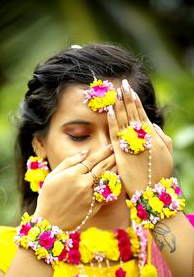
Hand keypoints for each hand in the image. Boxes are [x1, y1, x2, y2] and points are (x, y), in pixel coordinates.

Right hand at [35, 144, 114, 229]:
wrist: (49, 221)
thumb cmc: (48, 196)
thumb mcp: (53, 176)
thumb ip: (69, 162)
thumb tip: (85, 152)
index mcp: (73, 174)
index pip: (92, 160)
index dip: (103, 152)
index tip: (110, 147)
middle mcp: (83, 184)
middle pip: (102, 167)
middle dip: (112, 158)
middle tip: (119, 151)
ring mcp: (90, 196)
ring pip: (107, 180)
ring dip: (115, 170)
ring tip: (121, 163)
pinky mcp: (94, 207)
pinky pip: (107, 194)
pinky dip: (113, 186)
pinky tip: (117, 180)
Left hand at [108, 80, 172, 196]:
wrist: (150, 192)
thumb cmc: (159, 174)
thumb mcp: (167, 154)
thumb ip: (162, 138)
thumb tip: (152, 124)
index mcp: (153, 136)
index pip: (142, 115)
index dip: (136, 102)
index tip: (131, 91)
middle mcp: (141, 137)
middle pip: (132, 113)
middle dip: (127, 98)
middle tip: (122, 84)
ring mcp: (130, 144)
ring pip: (123, 120)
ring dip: (119, 105)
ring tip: (115, 92)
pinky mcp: (120, 152)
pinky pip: (115, 134)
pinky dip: (112, 121)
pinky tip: (109, 110)